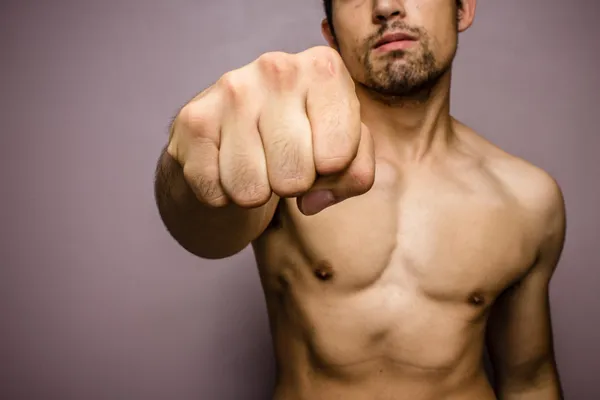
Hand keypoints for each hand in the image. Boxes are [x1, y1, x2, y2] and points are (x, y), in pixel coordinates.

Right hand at [168, 46, 374, 215]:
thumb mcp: (345, 151)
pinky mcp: (193, 120)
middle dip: (292, 185)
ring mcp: (231, 90)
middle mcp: (277, 69)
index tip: (319, 154)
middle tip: (283, 162)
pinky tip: (224, 166)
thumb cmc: (301, 140)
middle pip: (295, 177)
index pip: (339, 157)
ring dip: (255, 192)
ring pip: (251, 190)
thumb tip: (312, 200)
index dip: (330, 173)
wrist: (235, 132)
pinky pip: (215, 192)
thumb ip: (354, 174)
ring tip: (255, 163)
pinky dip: (221, 194)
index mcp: (323, 70)